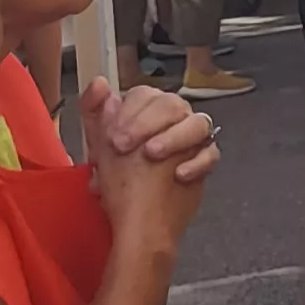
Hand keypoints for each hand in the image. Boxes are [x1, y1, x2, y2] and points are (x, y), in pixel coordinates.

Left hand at [101, 79, 223, 184]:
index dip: (128, 112)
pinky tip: (179, 174)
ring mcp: (192, 138)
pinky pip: (210, 153)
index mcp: (147, 111)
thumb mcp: (99, 146)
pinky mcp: (205, 160)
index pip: (144, 95)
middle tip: (123, 147)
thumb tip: (99, 83)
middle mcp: (173, 119)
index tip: (113, 137)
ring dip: (175, 136)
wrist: (141, 221)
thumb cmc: (119, 181)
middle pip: (172, 104)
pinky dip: (197, 162)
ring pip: (197, 123)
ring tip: (153, 154)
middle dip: (146, 123)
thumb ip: (93, 112)